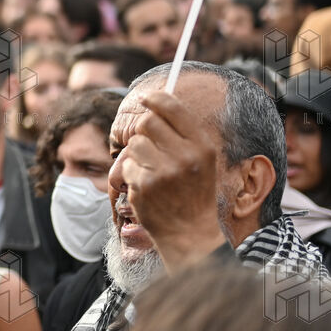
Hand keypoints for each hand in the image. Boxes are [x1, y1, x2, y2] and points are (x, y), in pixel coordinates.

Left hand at [118, 90, 226, 268]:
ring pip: (134, 143)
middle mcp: (185, 157)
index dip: (155, 98)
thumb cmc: (194, 192)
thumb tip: (156, 102)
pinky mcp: (144, 185)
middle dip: (143, 131)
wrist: (190, 232)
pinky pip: (127, 165)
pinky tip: (147, 187)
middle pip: (148, 122)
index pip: (173, 108)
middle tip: (149, 144)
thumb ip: (183, 133)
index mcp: (202, 146)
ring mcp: (163, 171)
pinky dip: (132, 174)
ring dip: (137, 154)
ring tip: (152, 170)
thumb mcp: (202, 160)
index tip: (145, 98)